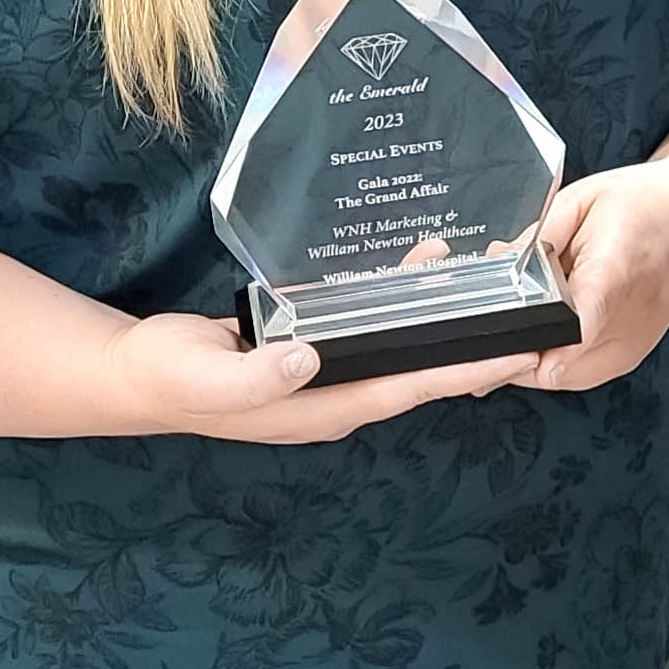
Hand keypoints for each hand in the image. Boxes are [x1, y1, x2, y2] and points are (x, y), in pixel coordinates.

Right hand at [100, 313, 533, 442]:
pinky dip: (401, 296)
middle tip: (528, 308)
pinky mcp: (315, 347)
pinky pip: (373, 323)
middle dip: (473, 343)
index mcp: (325, 408)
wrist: (140, 373)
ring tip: (489, 273)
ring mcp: (328, 373)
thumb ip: (257, 375)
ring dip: (441, 313)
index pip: (411, 388)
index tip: (521, 352)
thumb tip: (310, 358)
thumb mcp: (208, 377)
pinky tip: (421, 261)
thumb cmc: (175, 377)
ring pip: (401, 344)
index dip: (466, 371)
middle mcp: (338, 395)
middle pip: (421, 369)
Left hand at [529, 157, 668, 392]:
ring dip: (547, 361)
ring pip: (574, 379)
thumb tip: (499, 262)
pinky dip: (570, 362)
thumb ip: (535, 238)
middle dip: (527, 355)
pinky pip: (593, 373)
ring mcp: (639, 338)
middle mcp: (631, 315)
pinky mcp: (641, 348)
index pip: (576, 332)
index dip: (535, 349)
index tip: (509, 347)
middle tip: (513, 327)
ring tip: (540, 325)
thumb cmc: (637, 203)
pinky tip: (563, 334)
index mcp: (611, 272)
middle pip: (564, 368)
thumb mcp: (577, 202)